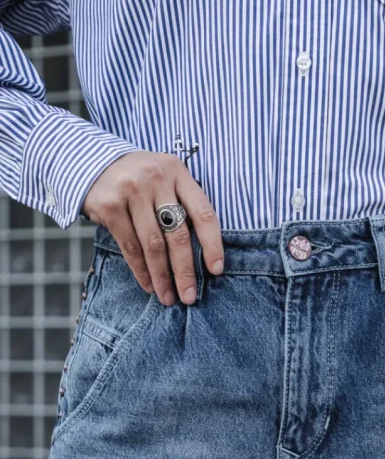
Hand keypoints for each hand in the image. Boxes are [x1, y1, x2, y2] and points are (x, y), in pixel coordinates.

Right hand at [81, 151, 223, 305]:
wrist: (92, 162)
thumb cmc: (139, 178)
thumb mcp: (164, 179)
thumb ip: (181, 204)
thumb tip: (201, 254)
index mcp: (177, 172)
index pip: (203, 213)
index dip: (213, 244)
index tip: (217, 270)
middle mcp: (156, 179)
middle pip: (178, 234)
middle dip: (185, 271)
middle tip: (189, 296)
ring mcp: (131, 191)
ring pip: (153, 245)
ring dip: (162, 276)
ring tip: (168, 297)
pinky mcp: (110, 206)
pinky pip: (130, 246)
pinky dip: (141, 270)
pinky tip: (149, 284)